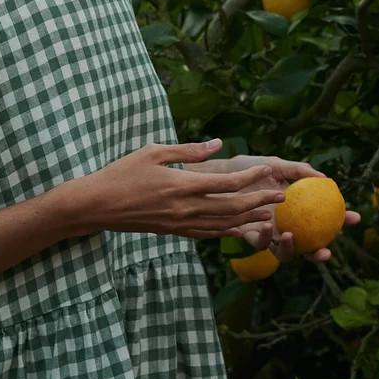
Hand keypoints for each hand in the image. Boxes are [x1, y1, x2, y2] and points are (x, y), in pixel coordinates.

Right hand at [75, 140, 287, 242]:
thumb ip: (189, 150)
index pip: (226, 183)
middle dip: (260, 200)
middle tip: (282, 195)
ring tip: (270, 213)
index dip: (251, 178)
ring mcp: (181, 223)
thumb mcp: (153, 152)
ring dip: (249, 218)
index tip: (268, 170)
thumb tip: (218, 144)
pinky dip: (228, 232)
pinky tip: (240, 229)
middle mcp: (186, 208)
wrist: (97, 206)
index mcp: (182, 185)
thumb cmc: (122, 173)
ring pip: (224, 224)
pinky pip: (208, 234)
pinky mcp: (174, 231)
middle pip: (232, 207)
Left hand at [198, 152, 360, 264]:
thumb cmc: (249, 168)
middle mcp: (284, 224)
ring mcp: (267, 232)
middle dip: (320, 252)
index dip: (341, 221)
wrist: (220, 173)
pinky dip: (266, 238)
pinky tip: (268, 226)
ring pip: (284, 253)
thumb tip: (324, 178)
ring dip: (292, 250)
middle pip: (308, 245)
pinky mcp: (248, 235)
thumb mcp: (275, 165)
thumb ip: (298, 170)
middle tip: (327, 251)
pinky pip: (260, 244)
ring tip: (292, 236)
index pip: (323, 218)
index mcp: (296, 209)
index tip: (355, 217)